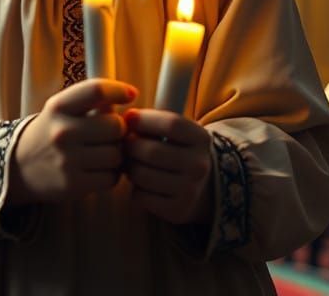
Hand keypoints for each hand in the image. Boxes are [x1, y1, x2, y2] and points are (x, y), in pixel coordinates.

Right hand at [8, 79, 135, 205]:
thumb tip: (130, 95)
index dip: (119, 90)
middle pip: (115, 126)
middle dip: (119, 130)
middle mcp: (62, 131)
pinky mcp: (72, 185)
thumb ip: (92, 100)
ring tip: (103, 152)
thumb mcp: (63, 107)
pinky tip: (99, 169)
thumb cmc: (52, 131)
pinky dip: (111, 174)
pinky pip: (111, 178)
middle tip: (110, 134)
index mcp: (59, 106)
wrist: (19, 166)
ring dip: (117, 154)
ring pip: (116, 154)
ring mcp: (67, 160)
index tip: (131, 93)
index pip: (96, 90)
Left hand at [122, 109, 213, 225]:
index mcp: (201, 139)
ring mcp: (190, 190)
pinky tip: (141, 182)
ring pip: (143, 175)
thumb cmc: (180, 150)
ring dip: (129, 167)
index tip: (130, 118)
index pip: (172, 124)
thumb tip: (127, 117)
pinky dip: (135, 188)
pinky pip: (142, 197)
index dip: (145, 119)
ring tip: (131, 162)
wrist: (204, 186)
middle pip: (152, 152)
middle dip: (130, 145)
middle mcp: (199, 165)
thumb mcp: (179, 132)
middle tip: (125, 143)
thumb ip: (156, 121)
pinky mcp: (178, 211)